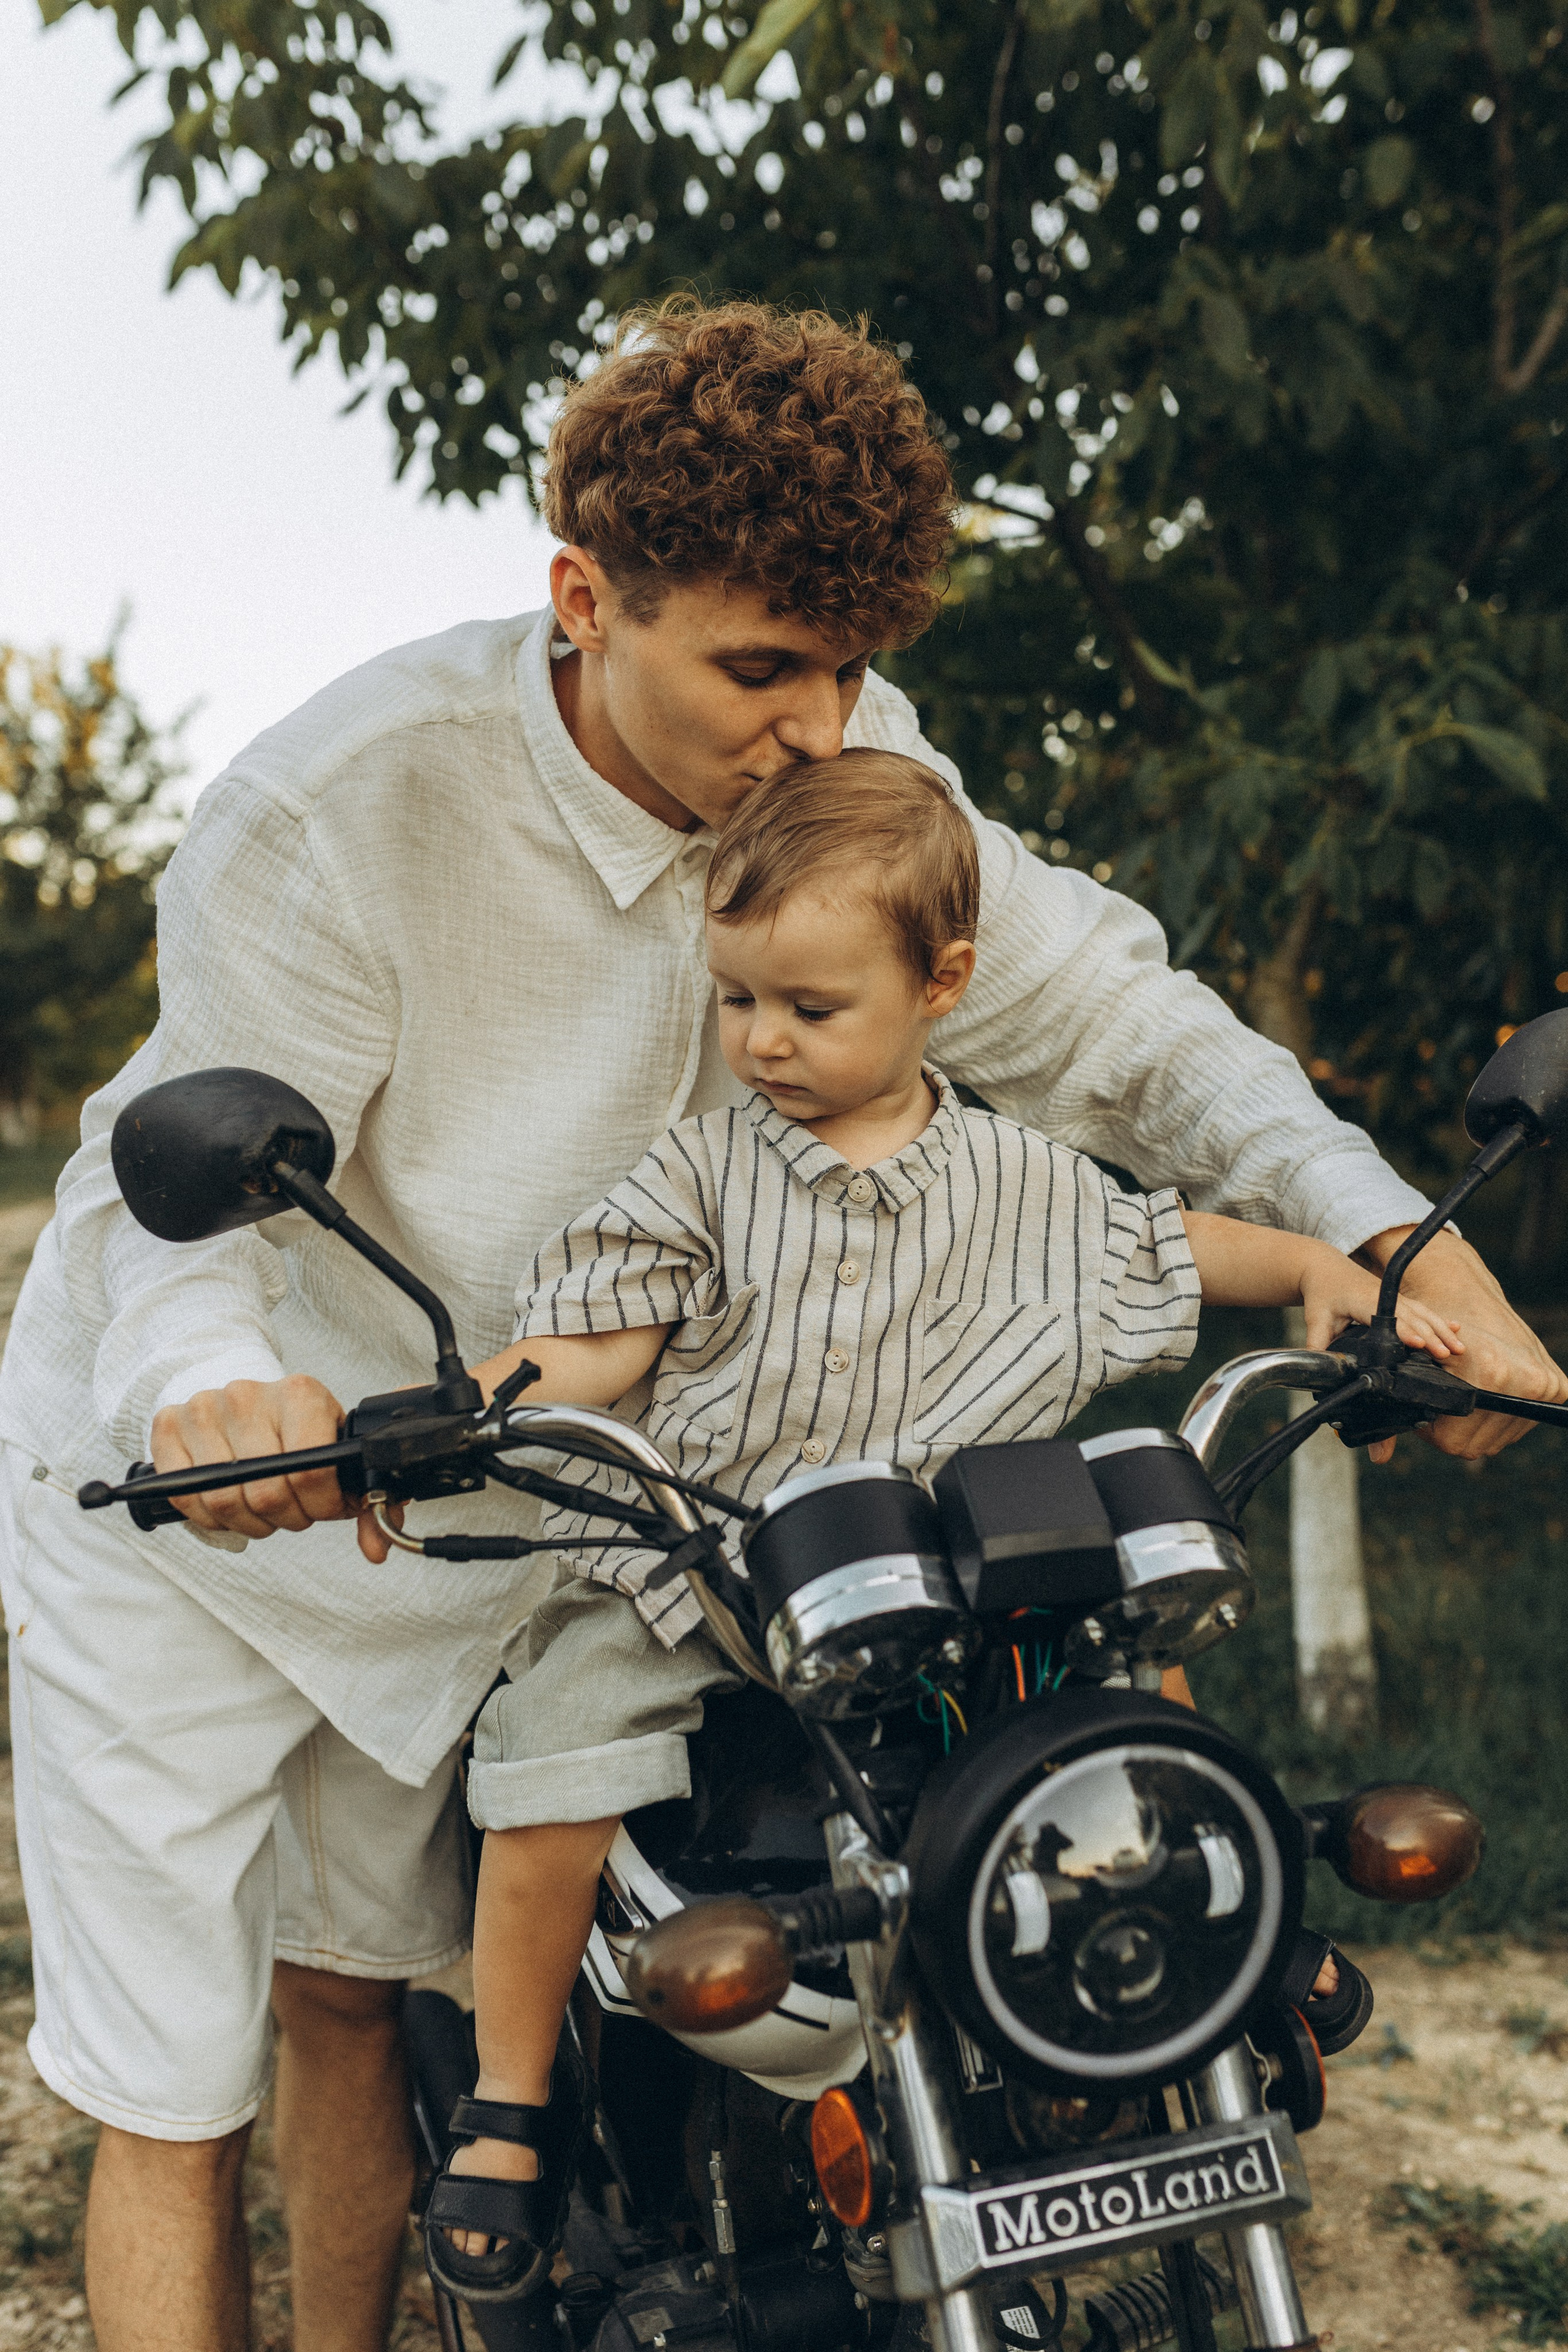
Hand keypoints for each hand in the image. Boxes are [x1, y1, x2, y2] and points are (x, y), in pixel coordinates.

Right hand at [150, 1373, 354, 1540]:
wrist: (246, 1398)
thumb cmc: (296, 1430)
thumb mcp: (337, 1451)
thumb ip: (366, 1500)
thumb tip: (378, 1549)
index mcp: (300, 1394)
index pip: (310, 1472)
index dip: (320, 1507)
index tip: (324, 1508)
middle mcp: (248, 1395)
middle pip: (267, 1493)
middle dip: (287, 1517)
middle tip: (293, 1511)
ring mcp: (203, 1408)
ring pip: (224, 1500)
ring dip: (249, 1521)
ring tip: (264, 1508)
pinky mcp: (168, 1425)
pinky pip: (185, 1496)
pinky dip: (209, 1516)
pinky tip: (228, 1504)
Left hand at [1298, 1244, 1462, 1361]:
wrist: (1326, 1269)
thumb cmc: (1322, 1292)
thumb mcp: (1315, 1317)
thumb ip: (1317, 1342)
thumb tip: (1316, 1365)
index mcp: (1365, 1302)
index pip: (1389, 1319)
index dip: (1405, 1332)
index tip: (1420, 1344)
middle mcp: (1386, 1297)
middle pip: (1413, 1318)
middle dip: (1432, 1336)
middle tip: (1448, 1354)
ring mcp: (1396, 1298)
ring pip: (1424, 1314)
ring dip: (1442, 1330)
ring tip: (1458, 1349)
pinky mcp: (1401, 1300)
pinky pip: (1424, 1310)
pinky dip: (1440, 1320)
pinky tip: (1456, 1329)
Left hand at [1361, 1226, 1567, 1458]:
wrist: (1462, 1292)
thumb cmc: (1430, 1327)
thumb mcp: (1411, 1367)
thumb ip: (1397, 1412)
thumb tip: (1379, 1458)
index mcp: (1489, 1374)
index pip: (1454, 1441)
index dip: (1432, 1433)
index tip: (1425, 1416)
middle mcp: (1521, 1381)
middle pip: (1476, 1445)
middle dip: (1453, 1431)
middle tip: (1442, 1408)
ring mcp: (1542, 1385)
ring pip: (1498, 1439)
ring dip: (1477, 1426)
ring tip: (1463, 1396)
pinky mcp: (1556, 1386)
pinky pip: (1522, 1423)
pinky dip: (1502, 1417)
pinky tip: (1486, 1396)